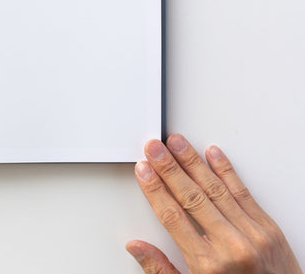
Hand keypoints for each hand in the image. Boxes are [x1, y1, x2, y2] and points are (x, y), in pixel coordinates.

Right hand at [127, 134, 300, 273]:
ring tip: (177, 143)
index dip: (155, 190)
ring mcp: (253, 234)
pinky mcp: (269, 228)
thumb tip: (137, 247)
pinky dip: (227, 171)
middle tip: (154, 148)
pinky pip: (243, 193)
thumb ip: (161, 269)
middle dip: (169, 168)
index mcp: (208, 264)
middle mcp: (232, 246)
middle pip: (192, 197)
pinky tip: (213, 154)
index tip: (143, 171)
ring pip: (216, 189)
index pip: (173, 216)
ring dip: (193, 162)